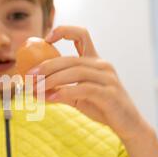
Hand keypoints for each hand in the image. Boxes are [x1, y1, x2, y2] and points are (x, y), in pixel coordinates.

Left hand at [32, 26, 148, 140]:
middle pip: (70, 58)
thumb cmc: (102, 108)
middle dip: (47, 66)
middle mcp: (102, 65)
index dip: (63, 31)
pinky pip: (83, 89)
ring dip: (51, 80)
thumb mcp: (78, 97)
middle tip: (29, 75)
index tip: (46, 38)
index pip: (81, 35)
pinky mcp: (109, 93)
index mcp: (95, 61)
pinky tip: (51, 98)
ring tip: (35, 89)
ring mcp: (107, 78)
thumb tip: (34, 90)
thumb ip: (59, 90)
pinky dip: (64, 92)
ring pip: (75, 72)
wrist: (128, 125)